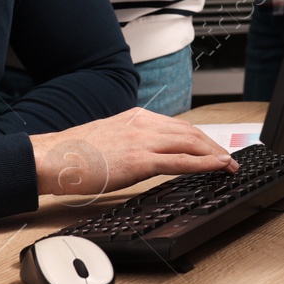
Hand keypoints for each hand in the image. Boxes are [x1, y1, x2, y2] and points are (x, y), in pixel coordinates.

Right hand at [31, 107, 235, 194]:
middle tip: (230, 158)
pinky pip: (181, 161)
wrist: (53, 158)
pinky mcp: (140, 160)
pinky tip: (218, 167)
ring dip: (215, 154)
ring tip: (230, 165)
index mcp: (136, 117)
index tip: (214, 147)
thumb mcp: (109, 138)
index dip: (201, 138)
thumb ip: (130, 141)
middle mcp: (143, 124)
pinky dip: (205, 163)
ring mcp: (143, 140)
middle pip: (190, 132)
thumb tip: (144, 155)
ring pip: (191, 143)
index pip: (178, 126)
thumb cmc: (74, 154)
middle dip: (213, 145)